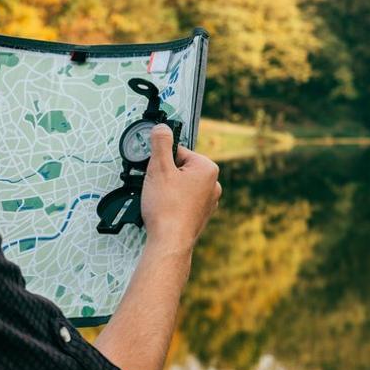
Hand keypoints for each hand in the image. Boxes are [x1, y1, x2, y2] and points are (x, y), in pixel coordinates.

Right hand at [141, 124, 220, 252]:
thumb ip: (161, 143)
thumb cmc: (167, 208)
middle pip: (180, 169)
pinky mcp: (200, 216)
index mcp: (207, 168)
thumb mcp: (159, 168)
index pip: (179, 152)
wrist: (170, 242)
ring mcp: (208, 202)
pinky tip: (165, 211)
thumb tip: (163, 128)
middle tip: (157, 189)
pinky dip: (173, 204)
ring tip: (161, 202)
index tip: (156, 172)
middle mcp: (213, 184)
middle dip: (166, 176)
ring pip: (181, 186)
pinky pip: (183, 202)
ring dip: (168, 190)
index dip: (162, 161)